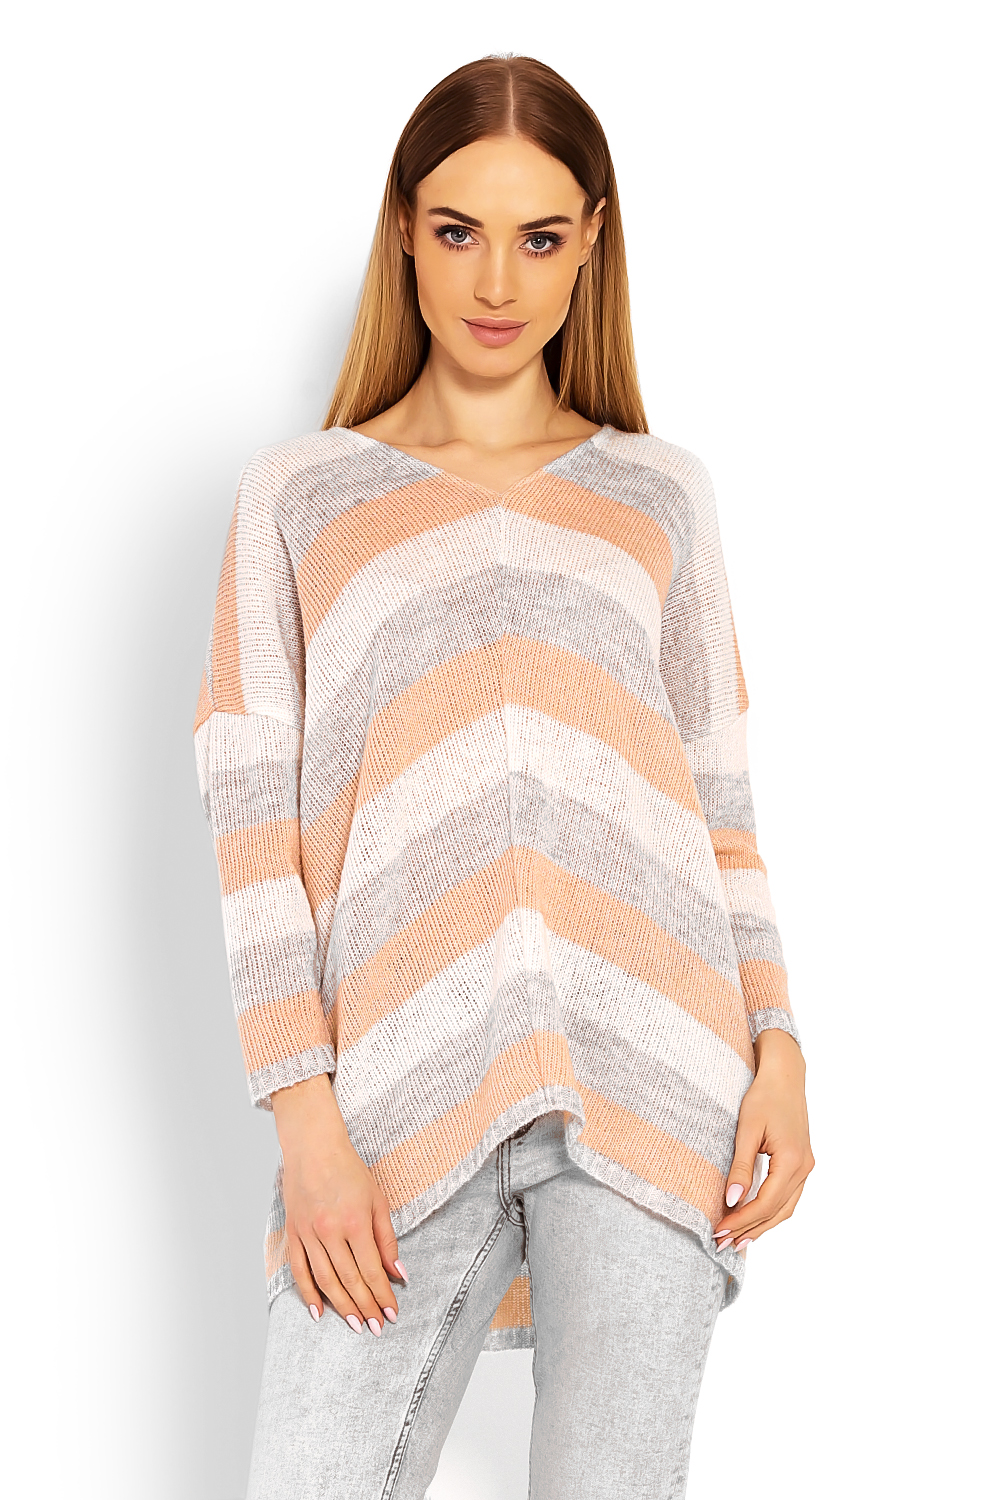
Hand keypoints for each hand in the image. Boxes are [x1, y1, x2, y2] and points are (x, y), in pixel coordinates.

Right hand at [271, 1074, 405, 1333]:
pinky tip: (318, 1312)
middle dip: (366, 1307)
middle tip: (376, 1328)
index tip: (392, 1314)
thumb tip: (398, 1273)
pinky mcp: (292, 1233)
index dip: (383, 1296)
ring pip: (325, 1280)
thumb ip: (387, 1239)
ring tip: (355, 1325)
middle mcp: (331, 1231)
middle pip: (350, 1280)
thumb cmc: (349, 1170)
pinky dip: (308, 1294)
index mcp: (356, 1222)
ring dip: (342, 1307)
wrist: (313, 1147)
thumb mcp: (378, 1199)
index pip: (372, 1270)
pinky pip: (299, 1270)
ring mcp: (309, 1234)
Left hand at [712, 1028, 813, 1252]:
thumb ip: (741, 1166)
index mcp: (793, 1160)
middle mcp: (804, 1168)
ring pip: (785, 1209)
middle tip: (722, 1244)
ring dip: (761, 1225)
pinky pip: (787, 1197)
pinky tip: (752, 1220)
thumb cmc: (764, 1096)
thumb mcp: (747, 1129)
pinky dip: (770, 1212)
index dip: (742, 1220)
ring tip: (735, 1241)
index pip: (766, 1202)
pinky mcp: (800, 1164)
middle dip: (750, 1230)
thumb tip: (732, 1201)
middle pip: (777, 1212)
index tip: (719, 1231)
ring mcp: (805, 1167)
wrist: (784, 1076)